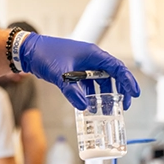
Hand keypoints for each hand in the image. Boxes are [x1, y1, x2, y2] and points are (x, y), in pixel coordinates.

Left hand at [18, 34, 139, 109]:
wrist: (28, 51)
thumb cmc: (45, 54)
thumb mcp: (60, 74)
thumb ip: (72, 91)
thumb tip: (84, 107)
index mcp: (93, 54)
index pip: (117, 68)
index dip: (128, 81)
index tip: (134, 94)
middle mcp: (91, 59)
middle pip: (112, 76)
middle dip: (119, 91)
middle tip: (123, 107)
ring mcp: (83, 65)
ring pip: (100, 82)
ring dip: (104, 95)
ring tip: (106, 111)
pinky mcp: (75, 71)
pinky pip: (88, 84)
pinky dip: (91, 95)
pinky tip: (89, 106)